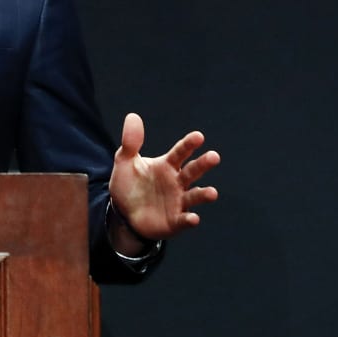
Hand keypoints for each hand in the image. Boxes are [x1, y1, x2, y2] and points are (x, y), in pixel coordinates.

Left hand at [109, 112, 219, 240]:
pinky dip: (189, 219)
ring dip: (203, 195)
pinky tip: (193, 218)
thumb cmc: (129, 184)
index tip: (198, 136)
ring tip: (212, 193)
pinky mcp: (174, 220)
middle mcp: (176, 182)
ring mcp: (177, 201)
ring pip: (194, 196)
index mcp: (167, 165)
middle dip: (203, 164)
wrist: (123, 212)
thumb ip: (131, 142)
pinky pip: (183, 220)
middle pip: (192, 172)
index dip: (188, 144)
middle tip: (214, 156)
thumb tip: (133, 116)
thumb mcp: (125, 162)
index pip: (180, 152)